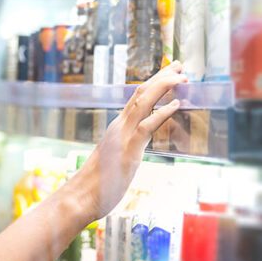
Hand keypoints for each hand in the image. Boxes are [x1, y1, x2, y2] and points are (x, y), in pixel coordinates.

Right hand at [76, 62, 186, 220]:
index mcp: (117, 128)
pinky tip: (176, 103)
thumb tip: (134, 147)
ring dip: (163, 86)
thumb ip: (125, 148)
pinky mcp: (128, 150)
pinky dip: (162, 112)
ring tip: (180, 75)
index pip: (136, 99)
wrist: (81, 197)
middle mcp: (120, 127)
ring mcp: (123, 136)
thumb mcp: (115, 160)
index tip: (167, 73)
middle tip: (178, 64)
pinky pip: (147, 126)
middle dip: (161, 77)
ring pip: (144, 103)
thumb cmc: (97, 184)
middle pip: (141, 94)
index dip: (153, 84)